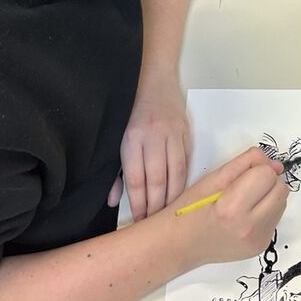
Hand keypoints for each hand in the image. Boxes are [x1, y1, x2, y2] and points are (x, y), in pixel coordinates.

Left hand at [113, 75, 190, 219]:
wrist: (154, 76)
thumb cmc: (129, 108)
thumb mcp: (116, 136)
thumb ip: (114, 170)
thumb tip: (113, 201)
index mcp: (131, 138)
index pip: (136, 179)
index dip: (139, 204)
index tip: (139, 222)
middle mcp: (153, 136)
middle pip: (157, 180)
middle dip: (157, 206)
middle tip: (156, 224)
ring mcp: (173, 133)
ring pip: (176, 173)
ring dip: (174, 197)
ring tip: (170, 215)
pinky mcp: (186, 131)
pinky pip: (186, 161)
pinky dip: (184, 180)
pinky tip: (182, 194)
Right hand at [175, 148, 288, 265]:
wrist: (181, 245)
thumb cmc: (191, 209)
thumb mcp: (213, 178)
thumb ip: (246, 164)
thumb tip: (274, 164)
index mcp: (233, 207)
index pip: (267, 175)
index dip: (257, 168)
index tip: (244, 173)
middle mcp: (249, 227)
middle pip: (281, 189)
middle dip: (267, 181)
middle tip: (246, 185)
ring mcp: (258, 240)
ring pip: (282, 203)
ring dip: (269, 196)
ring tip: (245, 200)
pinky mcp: (261, 247)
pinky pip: (276, 218)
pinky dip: (266, 211)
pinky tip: (246, 214)